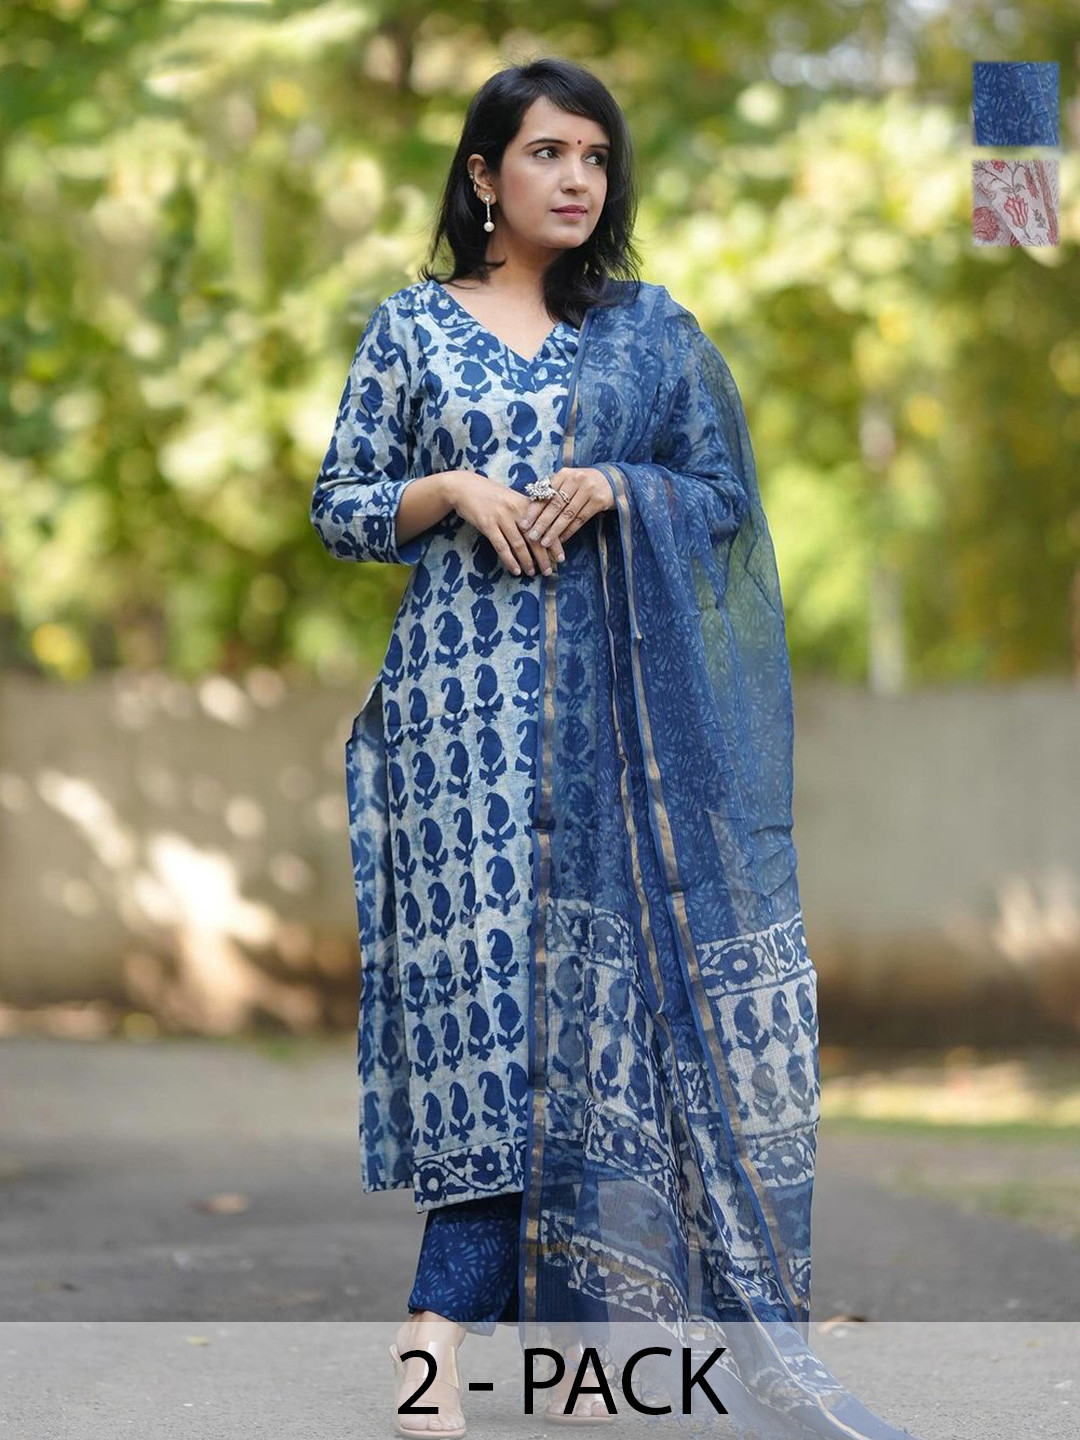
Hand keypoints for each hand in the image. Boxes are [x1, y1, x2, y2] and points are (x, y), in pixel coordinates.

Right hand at [445, 470, 563, 576]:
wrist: (465, 487)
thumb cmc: (490, 494)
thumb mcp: (512, 498)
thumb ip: (526, 512)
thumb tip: (541, 533)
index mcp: (525, 503)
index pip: (545, 526)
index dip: (554, 543)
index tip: (561, 558)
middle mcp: (516, 510)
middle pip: (535, 537)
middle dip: (544, 557)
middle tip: (549, 571)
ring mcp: (501, 517)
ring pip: (519, 544)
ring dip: (527, 561)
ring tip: (532, 573)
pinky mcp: (487, 524)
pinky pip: (501, 547)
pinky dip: (510, 561)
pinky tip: (515, 570)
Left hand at [517, 467, 614, 550]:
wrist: (613, 480)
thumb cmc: (585, 483)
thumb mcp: (569, 480)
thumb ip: (553, 490)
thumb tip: (531, 509)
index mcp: (564, 474)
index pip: (545, 494)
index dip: (533, 510)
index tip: (523, 524)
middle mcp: (576, 480)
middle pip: (555, 505)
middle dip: (542, 523)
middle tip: (531, 536)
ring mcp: (588, 490)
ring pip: (567, 514)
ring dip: (554, 530)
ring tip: (544, 542)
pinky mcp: (599, 501)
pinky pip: (580, 519)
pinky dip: (569, 531)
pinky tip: (561, 540)